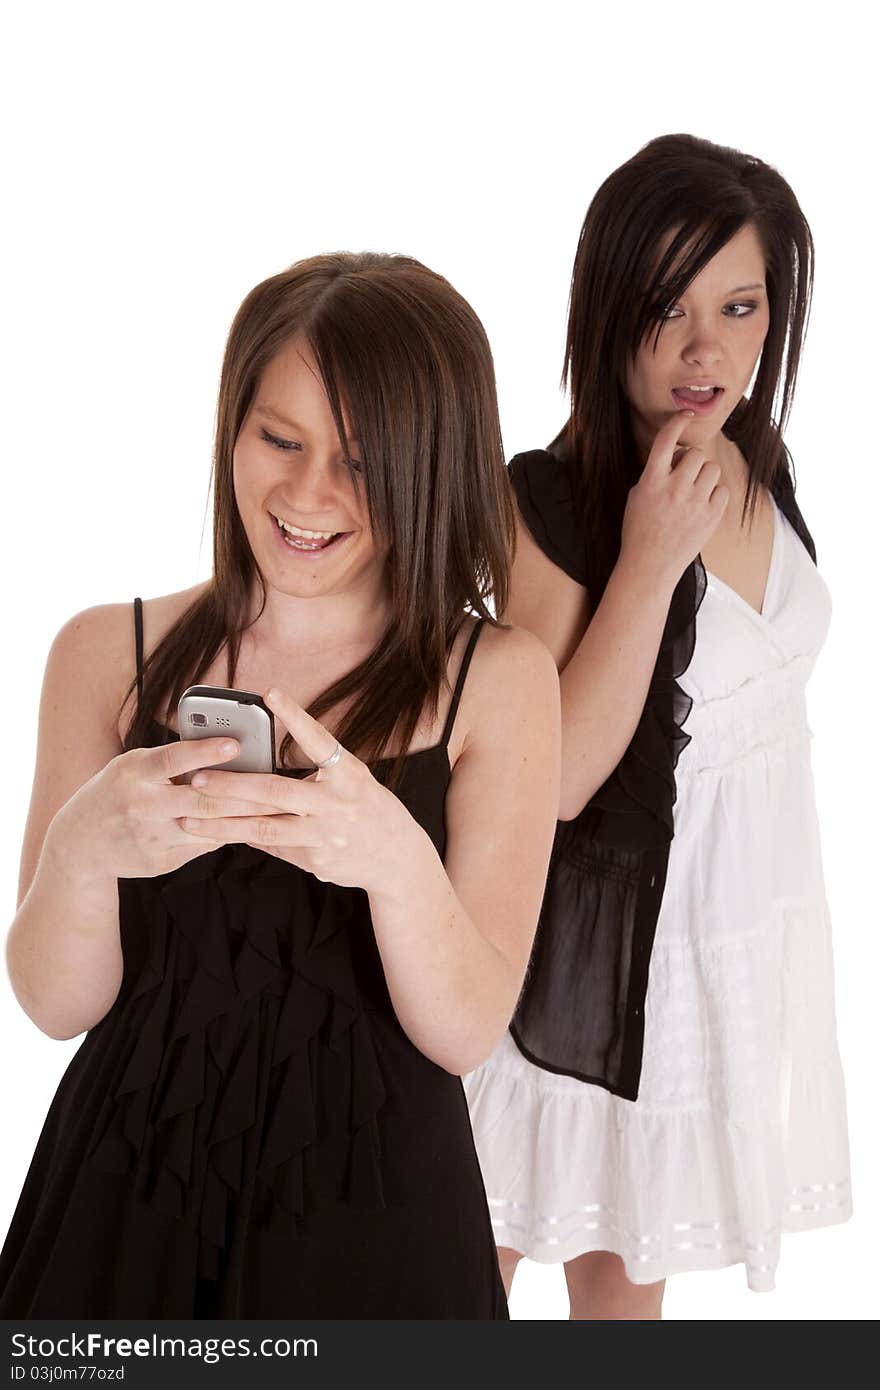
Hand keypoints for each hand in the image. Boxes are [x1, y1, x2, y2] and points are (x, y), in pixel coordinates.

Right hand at [45, 735, 280, 882]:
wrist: (81, 844)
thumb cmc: (118, 791)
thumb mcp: (133, 767)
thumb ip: (169, 761)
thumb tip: (221, 748)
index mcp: (134, 773)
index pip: (173, 759)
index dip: (205, 751)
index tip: (235, 743)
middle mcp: (142, 805)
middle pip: (201, 799)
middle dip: (243, 793)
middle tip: (277, 784)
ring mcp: (152, 837)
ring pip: (209, 826)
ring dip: (245, 817)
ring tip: (277, 807)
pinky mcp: (162, 861)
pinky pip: (204, 845)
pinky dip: (228, 833)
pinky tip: (253, 826)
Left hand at [178, 687, 429, 894]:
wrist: (398, 859)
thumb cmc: (368, 809)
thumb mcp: (352, 781)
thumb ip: (317, 771)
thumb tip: (268, 762)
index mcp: (349, 776)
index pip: (320, 741)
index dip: (295, 717)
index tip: (270, 693)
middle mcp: (337, 804)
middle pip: (275, 792)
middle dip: (232, 785)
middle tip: (199, 777)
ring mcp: (325, 836)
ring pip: (264, 828)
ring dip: (222, 823)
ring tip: (189, 816)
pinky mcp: (315, 861)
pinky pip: (272, 847)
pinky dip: (244, 838)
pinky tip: (216, 833)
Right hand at [620, 410, 729, 588]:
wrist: (650, 567)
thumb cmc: (639, 530)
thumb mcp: (637, 496)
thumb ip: (656, 473)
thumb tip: (678, 455)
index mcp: (651, 481)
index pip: (665, 440)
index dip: (677, 422)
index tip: (686, 413)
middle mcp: (674, 489)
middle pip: (694, 454)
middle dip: (690, 461)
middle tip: (683, 476)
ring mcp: (694, 503)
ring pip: (712, 469)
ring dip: (704, 476)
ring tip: (693, 493)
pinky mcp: (711, 517)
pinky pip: (723, 490)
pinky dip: (715, 495)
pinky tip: (702, 507)